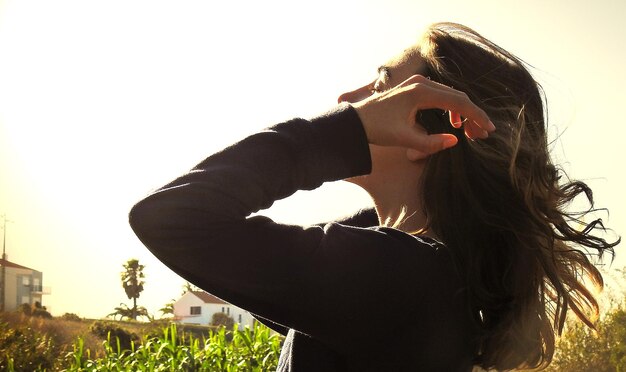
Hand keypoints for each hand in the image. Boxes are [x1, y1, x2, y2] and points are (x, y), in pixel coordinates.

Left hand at [352, 75, 494, 156]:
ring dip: (462, 113)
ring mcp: (417, 84)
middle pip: (458, 97)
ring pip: (450, 96)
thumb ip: (430, 143)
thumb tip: (455, 140)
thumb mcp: (405, 139)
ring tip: (469, 132)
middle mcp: (421, 83)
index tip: (489, 130)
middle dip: (472, 116)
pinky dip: (450, 108)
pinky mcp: (414, 89)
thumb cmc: (376, 129)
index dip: (476, 117)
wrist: (354, 121)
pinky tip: (452, 123)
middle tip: (482, 134)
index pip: (458, 103)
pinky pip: (440, 96)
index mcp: (421, 92)